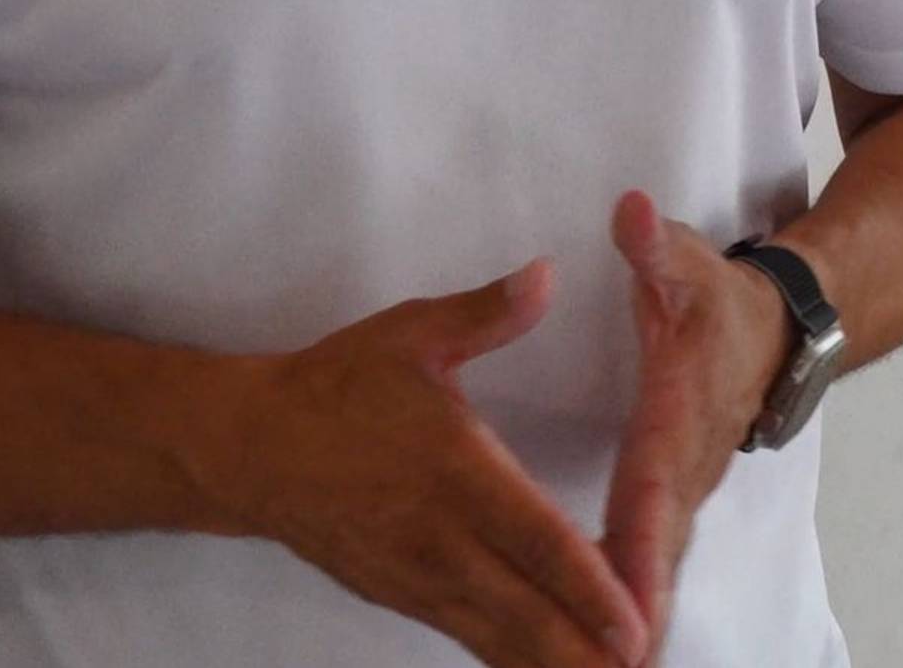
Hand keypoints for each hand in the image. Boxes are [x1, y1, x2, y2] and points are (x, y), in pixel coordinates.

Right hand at [215, 258, 649, 667]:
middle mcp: (444, 541)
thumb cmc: (339, 385)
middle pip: (530, 617)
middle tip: (647, 664)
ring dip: (559, 661)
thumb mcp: (413, 333)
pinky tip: (557, 660)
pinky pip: (476, 640)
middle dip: (589, 651)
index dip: (590, 588)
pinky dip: (520, 656)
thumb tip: (546, 274)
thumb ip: (486, 312)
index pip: (536, 540)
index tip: (638, 624)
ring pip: (504, 642)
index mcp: (456, 472)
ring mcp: (422, 582)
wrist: (255, 448)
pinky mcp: (407, 600)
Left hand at [598, 191, 792, 666]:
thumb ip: (655, 242)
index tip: (622, 603)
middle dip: (629, 615)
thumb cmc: (722, 299)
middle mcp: (683, 469)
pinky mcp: (673, 504)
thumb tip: (629, 209)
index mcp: (679, 417)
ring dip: (626, 622)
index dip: (638, 547)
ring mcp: (682, 493)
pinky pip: (645, 563)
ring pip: (652, 569)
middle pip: (653, 555)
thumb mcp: (689, 261)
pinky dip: (626, 606)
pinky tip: (597, 649)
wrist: (778, 330)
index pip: (654, 490)